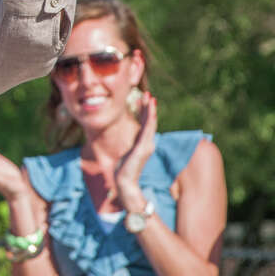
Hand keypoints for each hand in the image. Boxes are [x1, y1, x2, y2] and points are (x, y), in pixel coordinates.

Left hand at [114, 92, 157, 209]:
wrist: (125, 181)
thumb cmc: (124, 169)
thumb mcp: (128, 153)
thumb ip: (132, 147)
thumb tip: (131, 144)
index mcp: (144, 143)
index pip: (146, 124)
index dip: (145, 112)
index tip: (143, 101)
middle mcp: (148, 142)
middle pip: (150, 121)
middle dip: (149, 107)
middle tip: (149, 94)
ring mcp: (147, 144)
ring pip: (150, 122)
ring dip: (150, 109)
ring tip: (150, 97)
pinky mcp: (143, 146)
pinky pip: (147, 129)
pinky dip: (149, 118)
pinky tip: (149, 110)